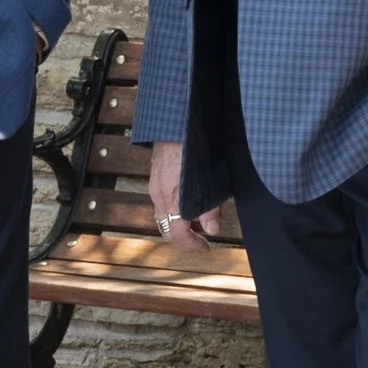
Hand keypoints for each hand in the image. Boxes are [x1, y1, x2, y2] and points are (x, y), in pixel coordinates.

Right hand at [147, 140, 224, 254]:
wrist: (176, 120)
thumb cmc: (194, 147)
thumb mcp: (210, 180)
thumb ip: (210, 207)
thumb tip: (212, 230)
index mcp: (172, 199)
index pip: (177, 235)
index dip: (192, 245)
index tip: (206, 247)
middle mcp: (159, 194)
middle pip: (166, 228)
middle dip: (184, 237)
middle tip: (202, 238)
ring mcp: (155, 184)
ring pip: (163, 214)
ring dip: (179, 222)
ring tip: (199, 219)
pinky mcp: (155, 175)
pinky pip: (161, 201)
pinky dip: (173, 208)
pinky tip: (187, 200)